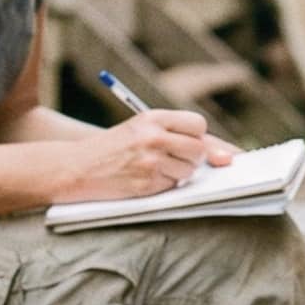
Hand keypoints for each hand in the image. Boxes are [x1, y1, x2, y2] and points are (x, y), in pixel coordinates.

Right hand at [54, 109, 226, 202]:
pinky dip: (163, 186)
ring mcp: (150, 161)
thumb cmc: (113, 148)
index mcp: (153, 118)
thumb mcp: (142, 129)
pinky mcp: (146, 184)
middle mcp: (154, 137)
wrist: (75, 167)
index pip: (198, 125)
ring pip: (189, 171)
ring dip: (177, 174)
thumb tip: (230, 156)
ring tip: (152, 168)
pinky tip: (143, 179)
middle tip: (168, 157)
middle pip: (199, 150)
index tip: (187, 142)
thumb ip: (181, 136)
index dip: (197, 137)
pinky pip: (172, 187)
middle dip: (190, 158)